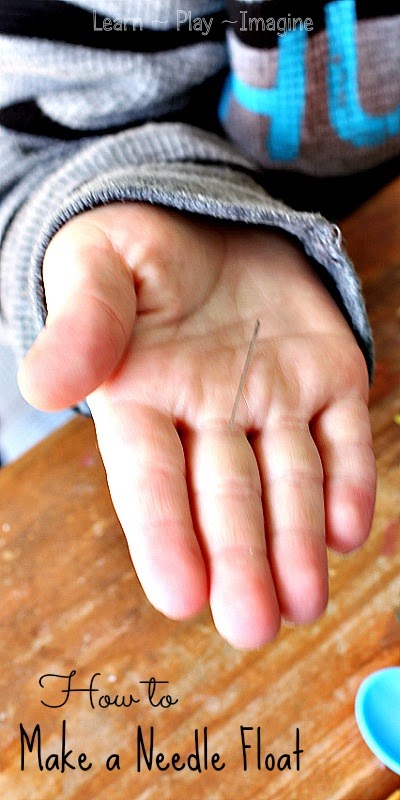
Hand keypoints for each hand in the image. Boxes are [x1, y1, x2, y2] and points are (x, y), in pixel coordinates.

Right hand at [18, 204, 375, 648]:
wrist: (210, 223)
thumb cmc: (137, 250)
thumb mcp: (96, 266)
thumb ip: (81, 323)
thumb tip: (44, 386)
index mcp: (143, 397)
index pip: (149, 475)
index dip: (162, 532)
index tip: (179, 593)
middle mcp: (210, 415)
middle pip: (225, 497)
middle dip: (239, 560)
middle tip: (251, 625)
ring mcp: (273, 400)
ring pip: (288, 481)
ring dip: (296, 542)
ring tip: (303, 602)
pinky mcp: (328, 380)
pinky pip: (343, 435)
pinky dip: (349, 479)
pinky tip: (347, 530)